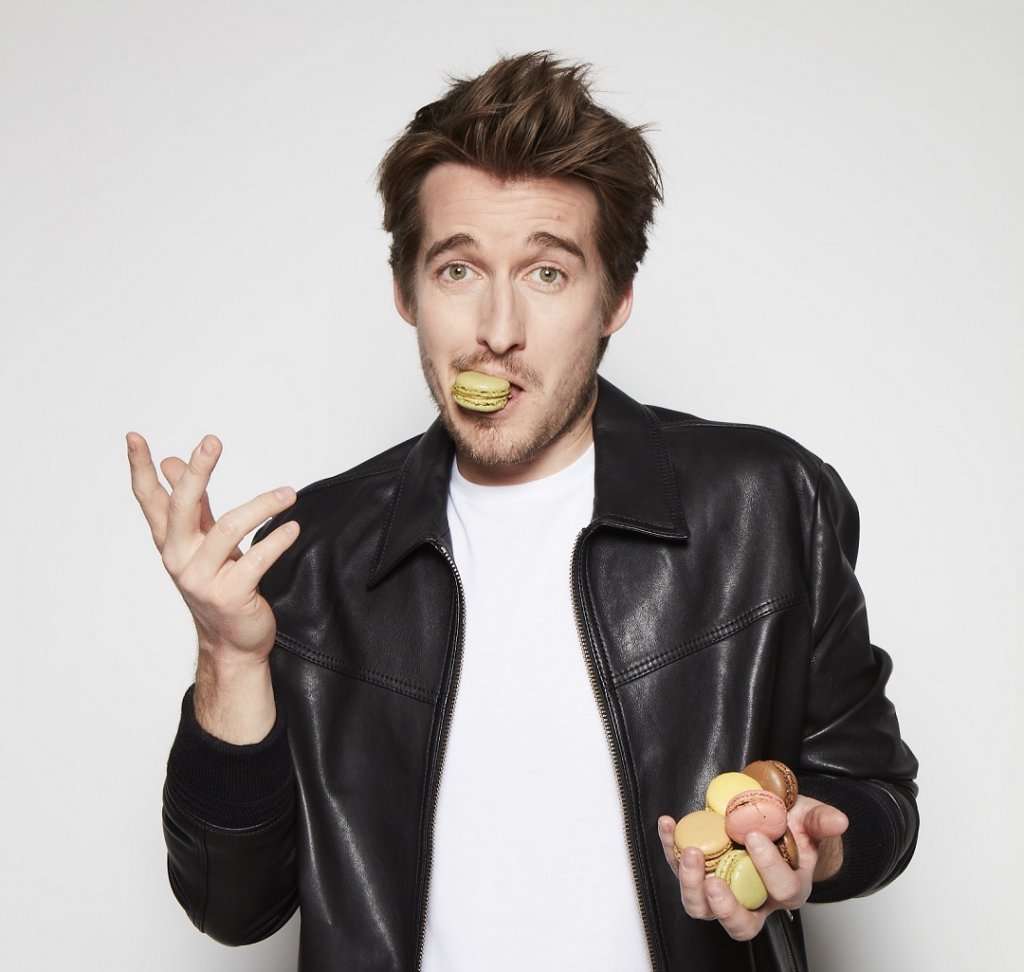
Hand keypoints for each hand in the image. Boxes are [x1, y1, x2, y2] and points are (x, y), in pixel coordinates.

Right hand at [127, 432, 299, 739]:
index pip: (149, 499)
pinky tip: (292, 528)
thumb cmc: (219, 584)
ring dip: (262, 506)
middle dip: (196, 471)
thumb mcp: (202, 542)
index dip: (140, 468)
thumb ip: (192, 503)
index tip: (134, 437)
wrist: (231, 642)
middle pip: (182, 506)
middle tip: (211, 441)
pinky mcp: (229, 595)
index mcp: (171, 541)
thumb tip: (171, 462)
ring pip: (227, 529)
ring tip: (288, 494)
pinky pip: (256, 560)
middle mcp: (179, 558)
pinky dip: (277, 540)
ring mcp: (202, 579)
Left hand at [657, 795, 847, 940]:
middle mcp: (756, 899)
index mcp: (788, 889)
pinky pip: (682, 868)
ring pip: (703, 908)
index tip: (755, 837)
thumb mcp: (812, 820)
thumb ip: (823, 821)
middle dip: (723, 905)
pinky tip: (668, 824)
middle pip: (739, 923)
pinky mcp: (703, 871)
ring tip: (687, 851)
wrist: (775, 820)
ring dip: (690, 882)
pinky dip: (671, 848)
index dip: (768, 868)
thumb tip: (840, 820)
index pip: (781, 890)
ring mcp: (726, 888)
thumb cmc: (795, 827)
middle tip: (712, 878)